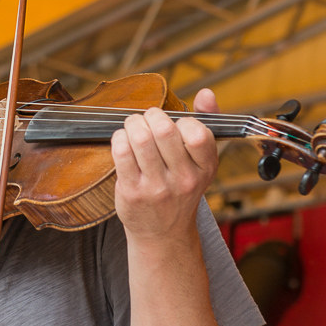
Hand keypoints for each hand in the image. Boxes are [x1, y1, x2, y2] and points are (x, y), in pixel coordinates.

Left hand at [111, 88, 218, 240]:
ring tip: (132, 125)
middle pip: (164, 131)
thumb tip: (207, 93)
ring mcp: (157, 187)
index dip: (182, 120)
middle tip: (146, 118)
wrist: (163, 233)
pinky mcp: (132, 192)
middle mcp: (184, 179)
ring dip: (132, 124)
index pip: (197, 134)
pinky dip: (118, 138)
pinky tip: (122, 140)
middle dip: (150, 115)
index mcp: (205, 168)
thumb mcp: (201, 162)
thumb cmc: (181, 189)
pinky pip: (121, 153)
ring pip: (140, 139)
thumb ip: (205, 124)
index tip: (173, 123)